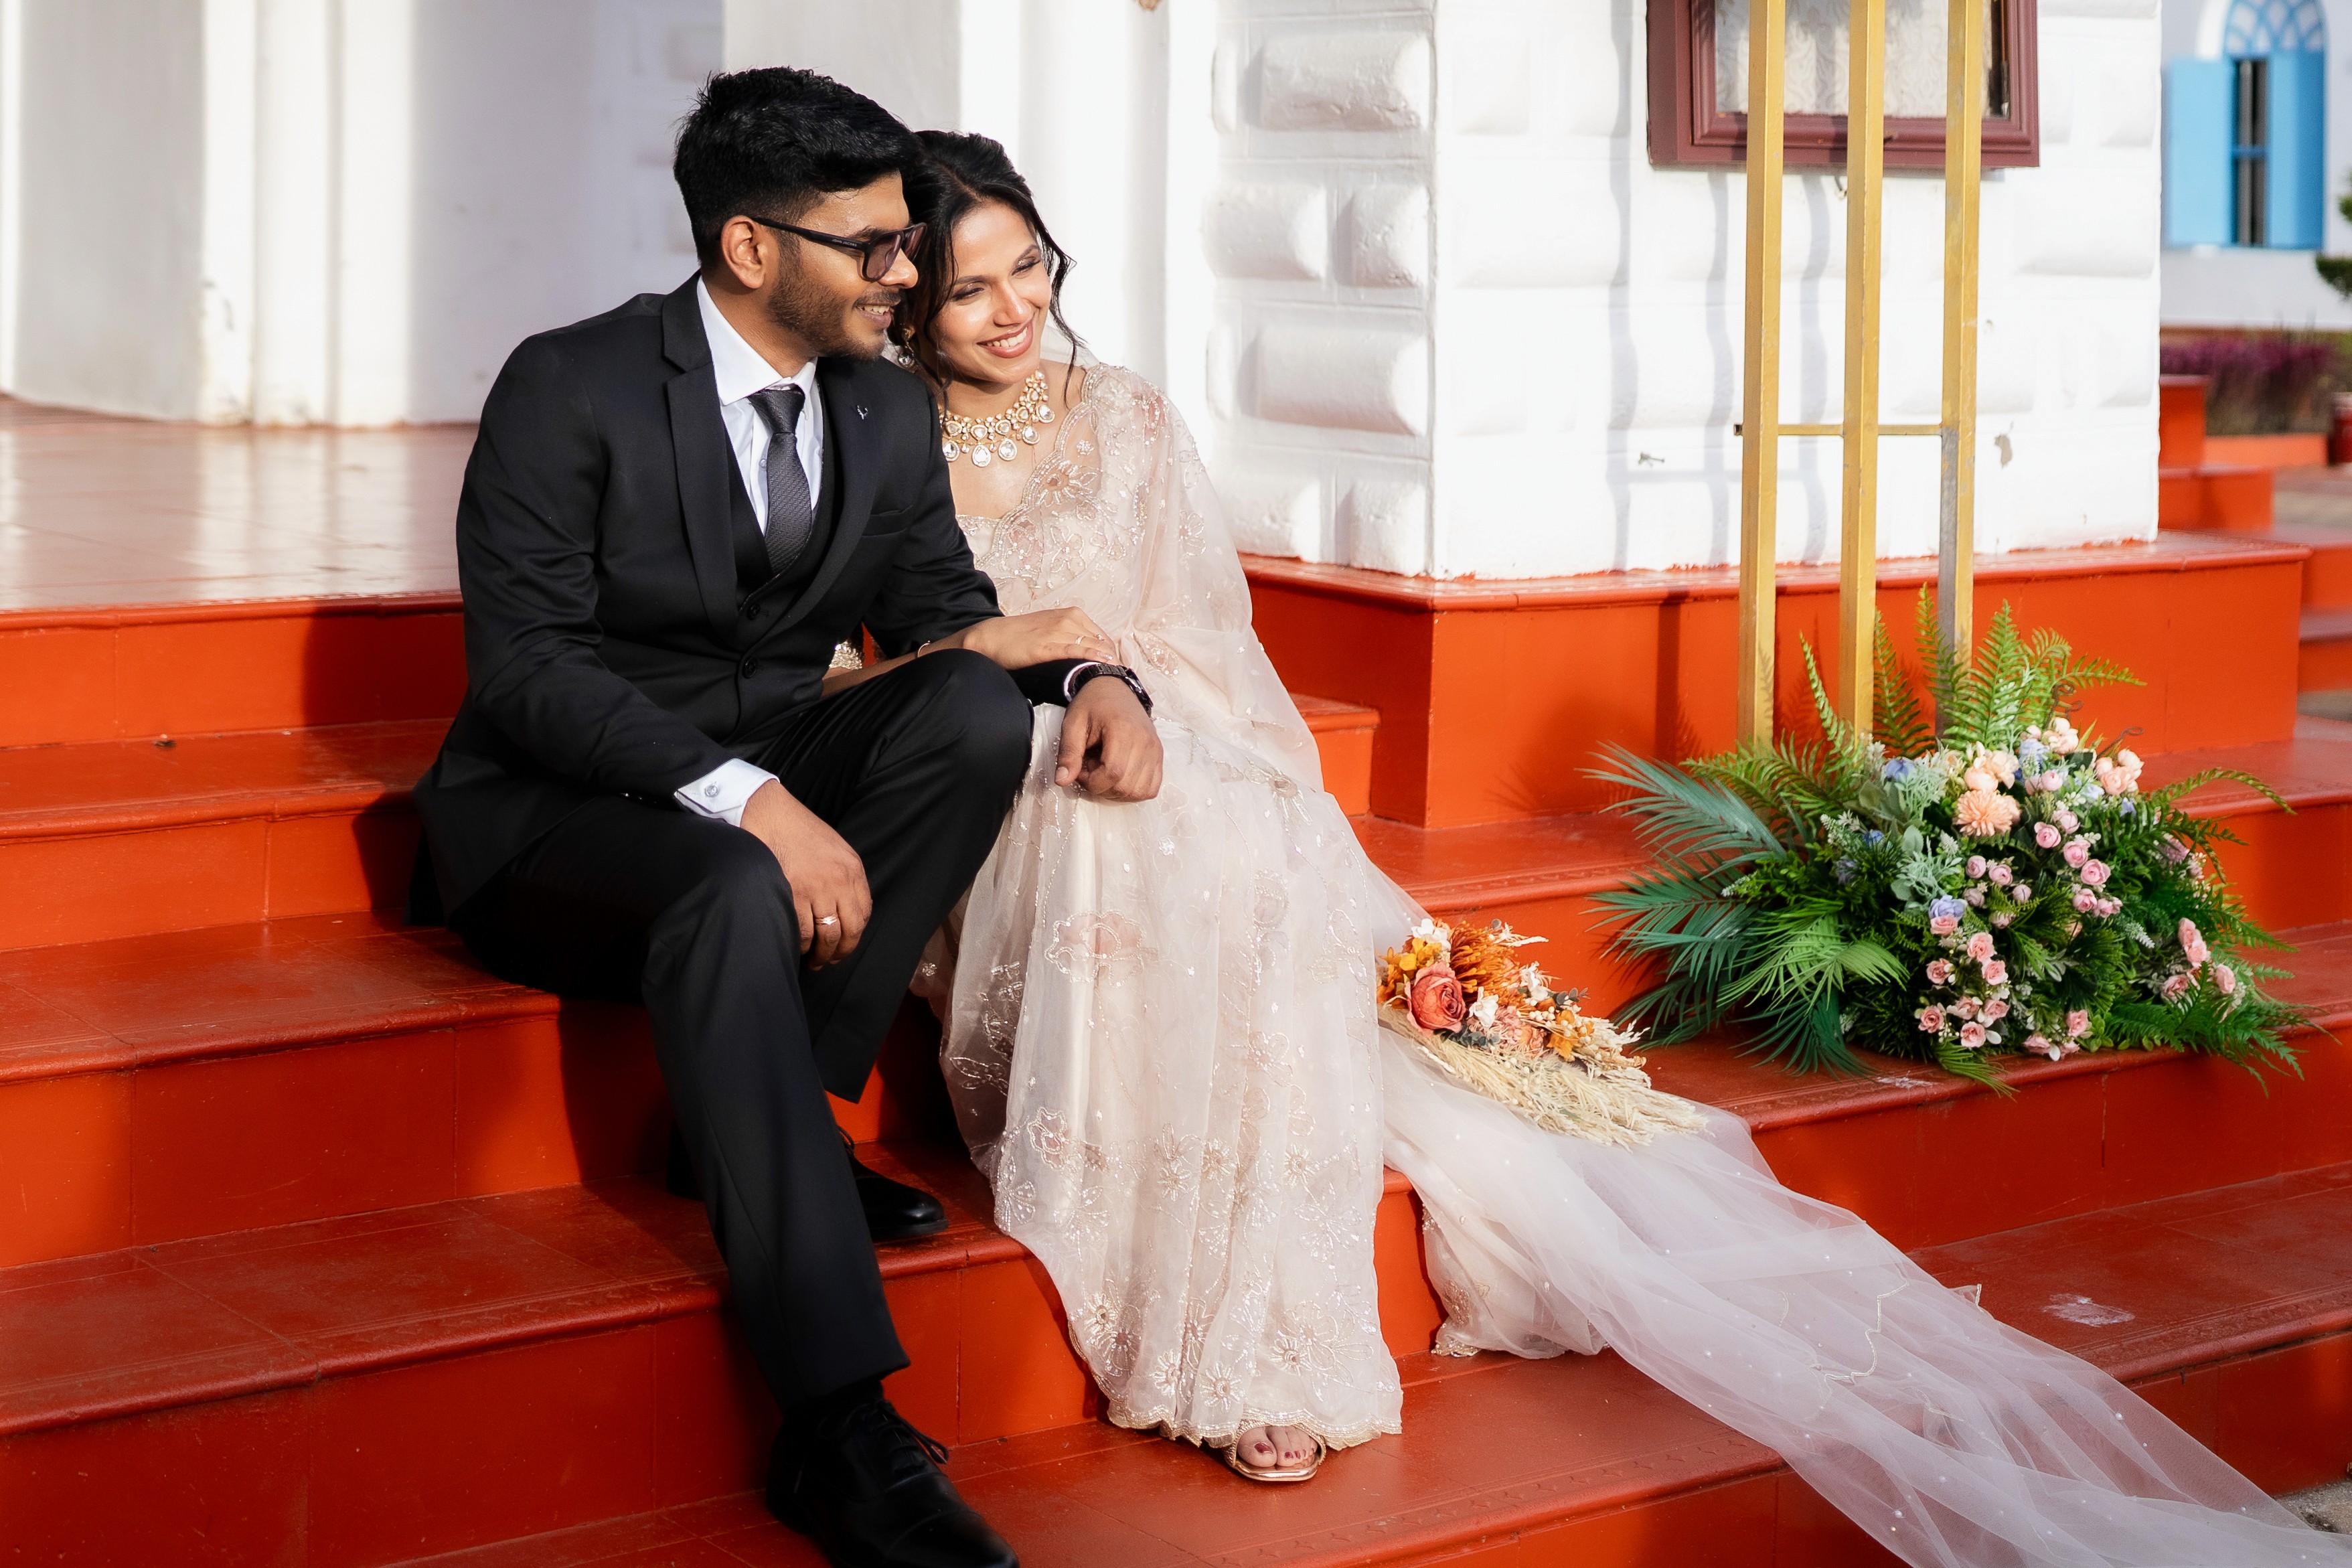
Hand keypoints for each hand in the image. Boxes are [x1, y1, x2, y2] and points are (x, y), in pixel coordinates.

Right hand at [738, 780, 872, 964]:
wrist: (769, 812)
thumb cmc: (798, 830)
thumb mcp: (835, 848)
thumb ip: (843, 876)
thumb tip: (845, 910)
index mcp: (852, 869)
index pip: (864, 914)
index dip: (855, 936)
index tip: (845, 945)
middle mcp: (839, 880)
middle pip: (849, 930)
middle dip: (840, 952)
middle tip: (829, 960)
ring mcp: (816, 888)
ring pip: (827, 936)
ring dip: (820, 954)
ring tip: (814, 959)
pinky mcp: (792, 893)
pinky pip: (803, 932)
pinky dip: (801, 945)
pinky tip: (798, 947)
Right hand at [949, 608, 1118, 669]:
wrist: (992, 638)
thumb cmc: (1020, 637)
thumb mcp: (1051, 631)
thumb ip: (1071, 638)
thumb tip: (1090, 655)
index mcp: (1072, 615)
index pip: (1103, 637)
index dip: (1113, 655)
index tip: (1118, 670)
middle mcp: (1069, 619)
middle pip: (1103, 642)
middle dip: (1113, 660)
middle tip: (1121, 678)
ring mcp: (1059, 631)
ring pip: (1093, 646)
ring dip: (1107, 662)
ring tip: (1117, 678)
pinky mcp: (1048, 645)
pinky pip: (1077, 651)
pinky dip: (1093, 658)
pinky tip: (1104, 666)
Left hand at [1057, 678, 1162, 799]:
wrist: (1114, 689)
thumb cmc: (1091, 705)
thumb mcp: (1072, 724)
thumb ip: (1068, 753)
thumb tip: (1062, 781)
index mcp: (1123, 730)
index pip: (1112, 773)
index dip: (1092, 782)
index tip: (1080, 770)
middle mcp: (1145, 742)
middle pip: (1125, 786)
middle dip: (1102, 787)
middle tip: (1090, 770)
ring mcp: (1155, 750)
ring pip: (1140, 792)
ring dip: (1117, 791)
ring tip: (1105, 772)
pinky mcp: (1159, 756)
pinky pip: (1151, 788)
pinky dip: (1134, 791)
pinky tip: (1120, 778)